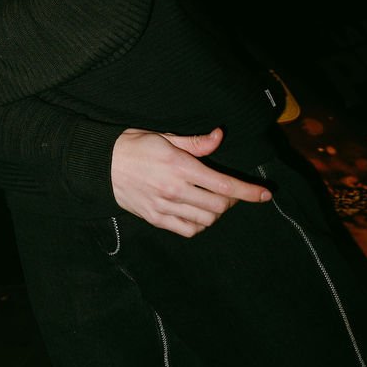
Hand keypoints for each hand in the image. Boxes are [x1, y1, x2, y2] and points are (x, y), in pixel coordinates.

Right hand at [111, 127, 270, 235]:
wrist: (101, 165)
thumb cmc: (134, 146)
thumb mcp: (165, 137)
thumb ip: (195, 143)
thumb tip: (220, 136)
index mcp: (180, 166)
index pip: (223, 185)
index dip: (248, 192)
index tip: (264, 194)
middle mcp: (175, 190)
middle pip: (219, 207)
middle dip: (232, 202)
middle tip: (230, 193)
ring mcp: (165, 207)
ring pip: (206, 221)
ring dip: (216, 214)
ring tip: (212, 202)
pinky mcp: (156, 219)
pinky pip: (187, 230)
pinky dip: (199, 225)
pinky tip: (197, 214)